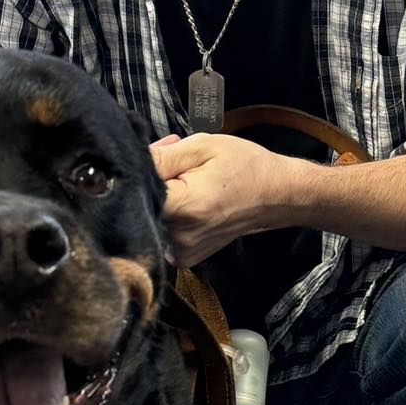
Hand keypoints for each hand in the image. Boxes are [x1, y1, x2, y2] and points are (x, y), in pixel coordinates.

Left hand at [150, 134, 296, 266]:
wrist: (276, 196)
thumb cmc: (245, 167)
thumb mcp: (203, 147)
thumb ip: (161, 155)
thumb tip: (129, 158)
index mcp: (185, 208)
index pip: (136, 190)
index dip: (139, 170)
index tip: (156, 157)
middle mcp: (180, 237)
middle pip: (141, 204)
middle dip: (151, 179)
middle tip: (174, 160)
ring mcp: (181, 251)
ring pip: (150, 216)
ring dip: (160, 194)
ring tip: (186, 178)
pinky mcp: (182, 257)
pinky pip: (161, 230)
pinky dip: (168, 212)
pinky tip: (187, 198)